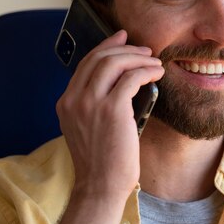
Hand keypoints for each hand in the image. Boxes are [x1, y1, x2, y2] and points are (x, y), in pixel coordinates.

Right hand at [56, 30, 163, 201]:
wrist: (101, 186)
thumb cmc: (102, 160)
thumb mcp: (89, 127)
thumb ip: (95, 105)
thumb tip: (121, 81)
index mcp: (66, 102)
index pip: (86, 63)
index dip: (106, 46)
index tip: (122, 37)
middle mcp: (74, 99)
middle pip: (99, 57)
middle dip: (125, 48)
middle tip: (145, 50)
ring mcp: (91, 104)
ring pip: (114, 62)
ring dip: (138, 58)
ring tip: (154, 63)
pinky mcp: (112, 110)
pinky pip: (131, 78)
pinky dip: (146, 71)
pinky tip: (157, 74)